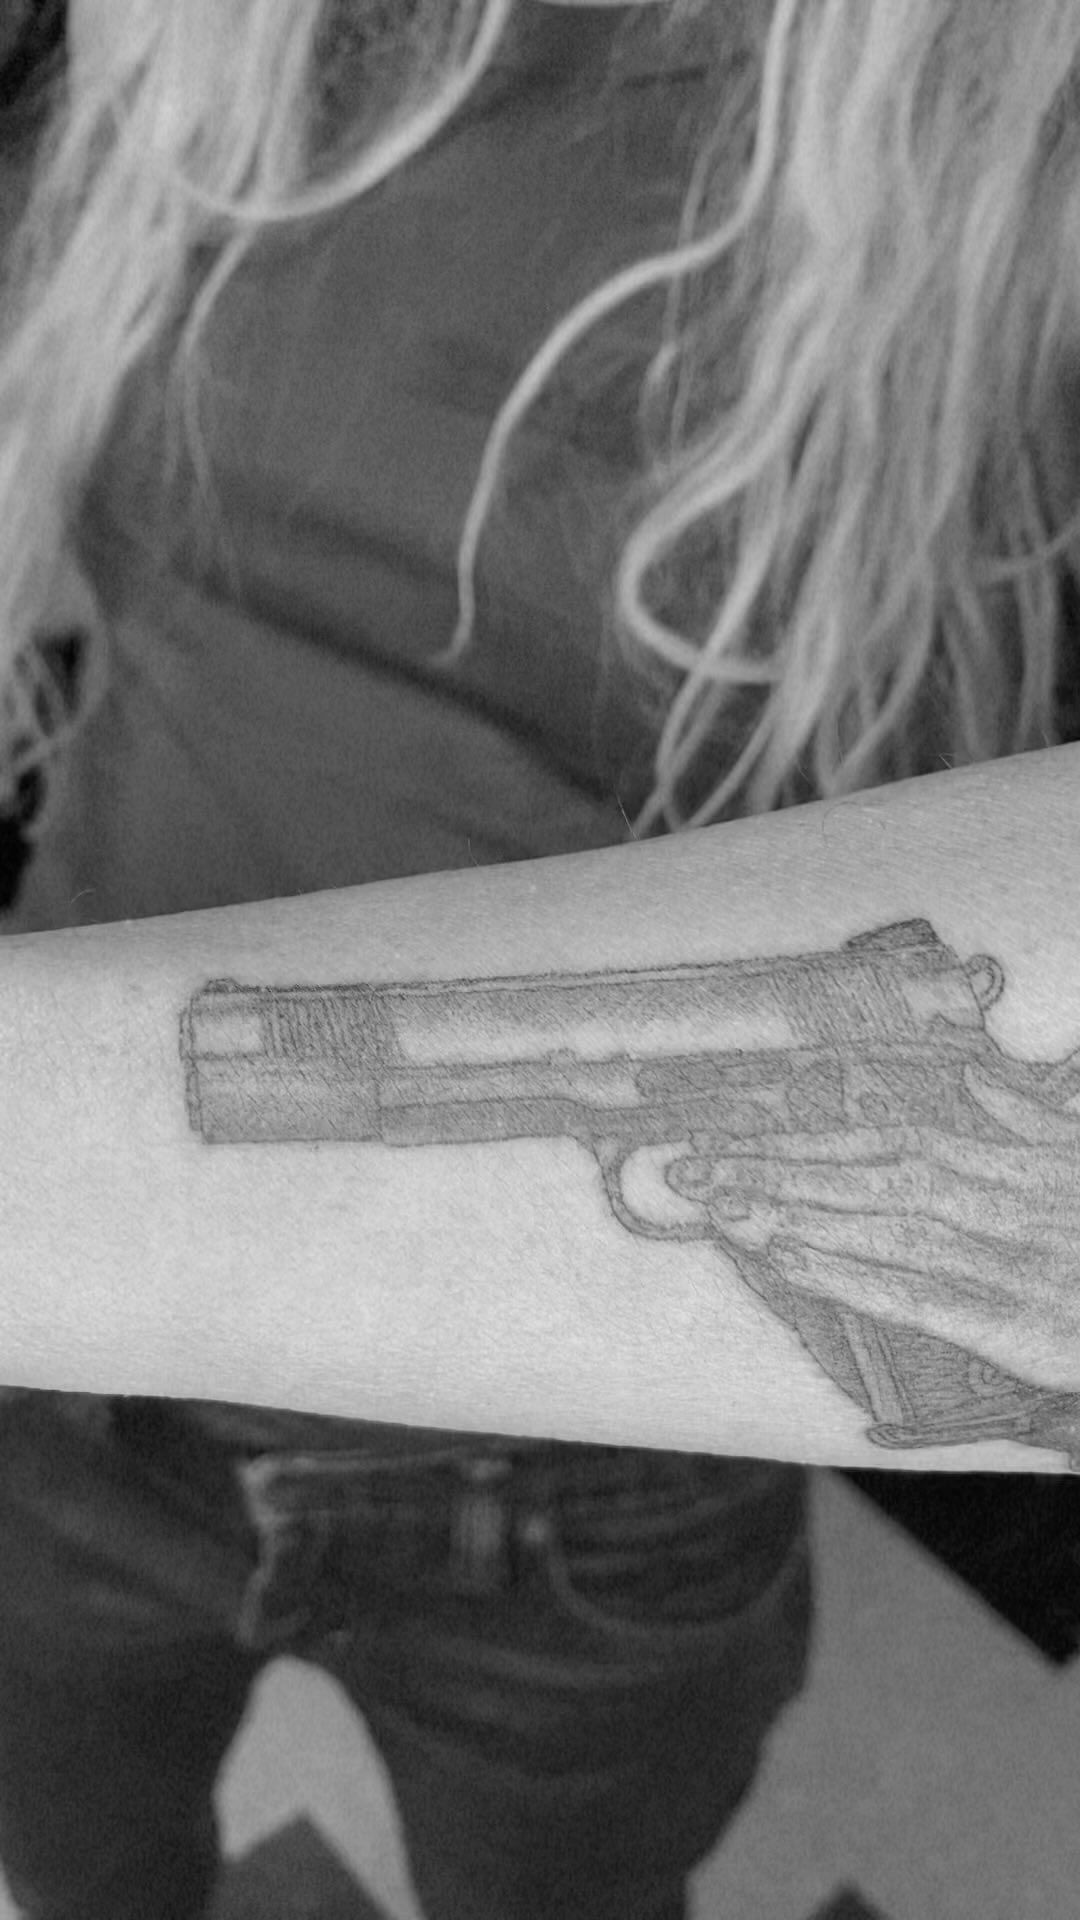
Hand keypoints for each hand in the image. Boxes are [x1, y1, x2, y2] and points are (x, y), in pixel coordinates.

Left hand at [667, 1063, 1079, 1388]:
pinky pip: (920, 1298)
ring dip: (795, 1215)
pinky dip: (851, 1277)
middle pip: (870, 1173)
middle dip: (776, 1169)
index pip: (893, 1136)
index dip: (811, 1134)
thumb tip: (977, 1078)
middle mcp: (1006, 1201)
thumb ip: (1034, 1119)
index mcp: (1018, 1161)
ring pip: (884, 1228)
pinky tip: (790, 1261)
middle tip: (691, 1168)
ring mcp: (1012, 1264)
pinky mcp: (1020, 1332)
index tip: (737, 1132)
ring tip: (718, 1206)